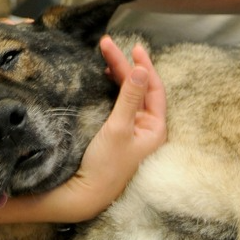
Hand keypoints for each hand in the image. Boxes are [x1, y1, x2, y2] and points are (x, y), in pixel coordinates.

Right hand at [41, 36, 166, 221]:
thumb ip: (129, 97)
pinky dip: (112, 89)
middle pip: (139, 89)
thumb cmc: (105, 166)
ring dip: (118, 75)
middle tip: (107, 44)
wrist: (84, 194)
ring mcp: (131, 132)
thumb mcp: (118, 128)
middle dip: (125, 66)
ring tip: (105, 56)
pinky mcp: (116, 135)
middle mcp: (146, 129)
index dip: (144, 66)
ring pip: (128, 95)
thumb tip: (141, 70)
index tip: (133, 47)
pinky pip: (119, 105)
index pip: (154, 89)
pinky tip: (104, 78)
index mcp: (155, 129)